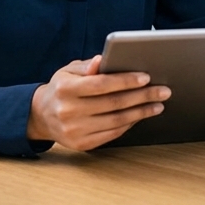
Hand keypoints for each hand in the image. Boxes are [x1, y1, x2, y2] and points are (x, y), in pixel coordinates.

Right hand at [27, 56, 169, 150]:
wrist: (41, 116)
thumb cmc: (61, 89)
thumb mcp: (68, 71)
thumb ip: (86, 66)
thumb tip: (102, 60)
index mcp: (65, 89)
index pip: (101, 84)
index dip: (125, 81)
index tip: (146, 77)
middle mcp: (68, 111)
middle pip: (113, 103)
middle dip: (142, 96)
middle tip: (163, 91)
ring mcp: (75, 130)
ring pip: (116, 120)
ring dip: (141, 112)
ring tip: (157, 104)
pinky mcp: (81, 144)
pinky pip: (112, 134)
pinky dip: (129, 124)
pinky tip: (140, 116)